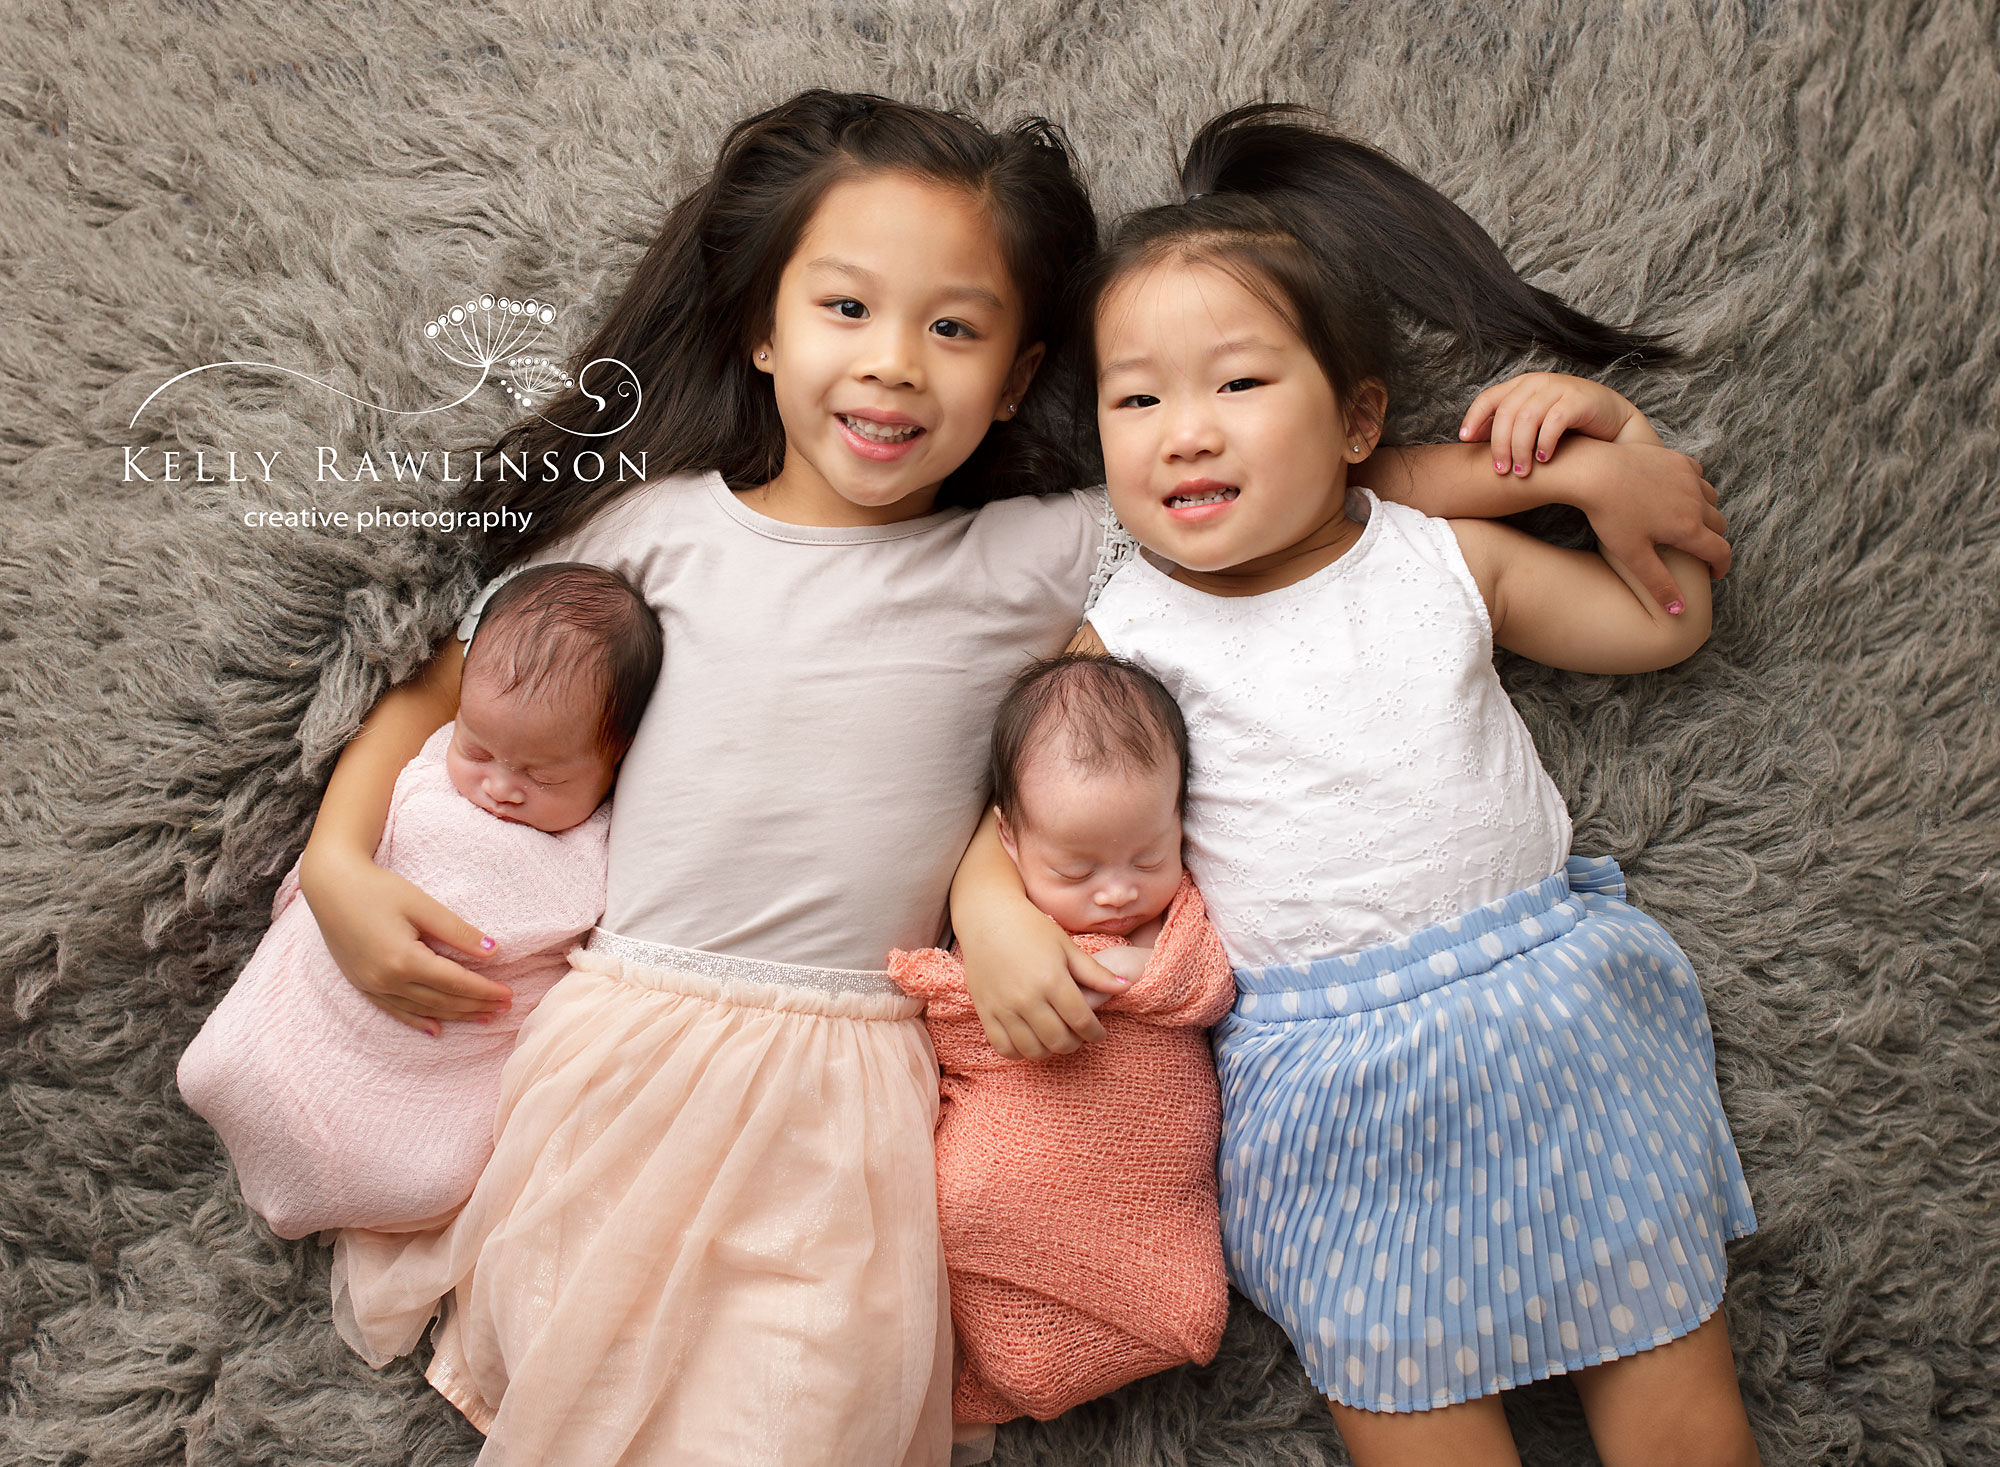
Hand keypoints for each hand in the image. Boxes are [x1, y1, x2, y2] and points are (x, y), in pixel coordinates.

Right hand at [300, 847, 513, 1036]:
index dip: (484, 991)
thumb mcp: (422, 905)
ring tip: (482, 1018)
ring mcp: (371, 985)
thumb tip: (493, 952)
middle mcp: (386, 979)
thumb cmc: (378, 888)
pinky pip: (395, 1010)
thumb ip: (457, 932)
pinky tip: (435, 1029)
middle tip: (504, 1009)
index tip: (509, 995)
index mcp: (404, 959)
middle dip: (475, 1006)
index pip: (455, 982)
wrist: (330, 885)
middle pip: (441, 1000)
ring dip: (454, 1015)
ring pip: (422, 1009)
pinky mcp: (361, 984)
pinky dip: (417, 1020)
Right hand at [958, 902, 1129, 1059]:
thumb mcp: (1067, 946)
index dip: (1095, 1033)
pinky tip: (1030, 1040)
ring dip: (1050, 1050)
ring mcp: (1004, 1008)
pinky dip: (1020, 1052)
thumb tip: (1126, 986)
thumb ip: (1095, 972)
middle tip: (1078, 1035)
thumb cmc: (1031, 928)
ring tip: (1056, 1037)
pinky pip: (1004, 1048)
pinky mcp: (986, 1012)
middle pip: (1059, 1041)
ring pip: (1034, 1050)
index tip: (1098, 1033)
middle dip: (1075, 1043)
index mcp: (1053, 980)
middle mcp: (1028, 998)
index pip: (1081, 1021)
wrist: (987, 918)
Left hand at [1459, 372, 1642, 475]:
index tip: (1465, 442)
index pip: (1488, 398)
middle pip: (1506, 412)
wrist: (1612, 421)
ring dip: (1520, 449)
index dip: (1473, 419)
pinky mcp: (1579, 400)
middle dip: (1499, 444)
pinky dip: (1545, 442)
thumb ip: (1508, 426)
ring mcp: (1559, 388)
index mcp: (1521, 386)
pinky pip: (1554, 421)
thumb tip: (1470, 439)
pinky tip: (1544, 460)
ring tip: (1521, 472)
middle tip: (1500, 471)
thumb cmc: (1567, 426)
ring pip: (1527, 418)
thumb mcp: (1533, 422)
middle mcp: (1537, 383)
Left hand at [1553, 439, 1730, 613]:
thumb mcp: (1633, 555)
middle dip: (1713, 540)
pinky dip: (1694, 487)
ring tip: (1689, 524)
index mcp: (1688, 528)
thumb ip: (1659, 583)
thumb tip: (1681, 612)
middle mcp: (1696, 501)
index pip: (1720, 551)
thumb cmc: (1610, 516)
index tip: (1715, 574)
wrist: (1595, 471)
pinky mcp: (1677, 459)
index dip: (1721, 566)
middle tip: (1700, 551)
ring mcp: (1689, 477)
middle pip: (1718, 524)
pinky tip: (1678, 494)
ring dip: (1705, 512)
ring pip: (1711, 498)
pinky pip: (1697, 475)